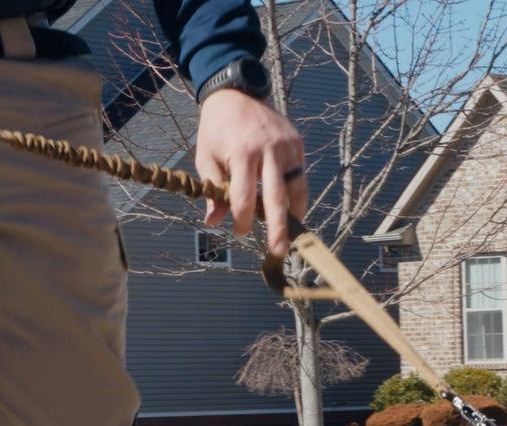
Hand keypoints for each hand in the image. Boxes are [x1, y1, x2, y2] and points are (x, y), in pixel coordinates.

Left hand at [194, 88, 305, 255]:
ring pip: (296, 187)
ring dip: (294, 213)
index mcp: (242, 153)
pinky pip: (300, 174)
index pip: (245, 197)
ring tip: (292, 233)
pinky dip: (297, 193)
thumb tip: (214, 221)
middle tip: (279, 251)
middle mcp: (269, 150)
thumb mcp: (206, 157)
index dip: (242, 219)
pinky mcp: (297, 142)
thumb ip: (212, 189)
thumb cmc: (217, 129)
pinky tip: (292, 207)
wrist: (235, 94)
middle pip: (276, 197)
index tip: (239, 231)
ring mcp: (287, 145)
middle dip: (278, 227)